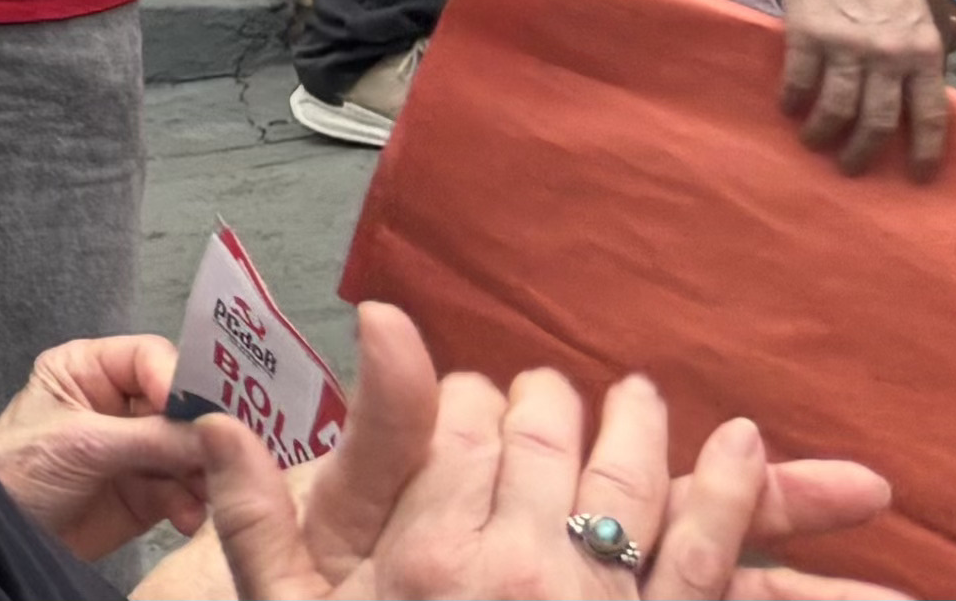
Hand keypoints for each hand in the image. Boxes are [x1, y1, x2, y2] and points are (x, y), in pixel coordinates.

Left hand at [0, 333, 218, 559]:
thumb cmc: (18, 469)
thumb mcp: (80, 443)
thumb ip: (150, 437)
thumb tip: (218, 435)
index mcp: (89, 369)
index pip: (151, 358)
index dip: (180, 382)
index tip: (205, 415)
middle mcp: (118, 403)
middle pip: (181, 407)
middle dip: (204, 435)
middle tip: (228, 459)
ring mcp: (136, 450)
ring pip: (192, 451)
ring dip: (204, 474)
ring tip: (209, 496)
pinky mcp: (146, 494)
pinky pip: (186, 491)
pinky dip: (194, 504)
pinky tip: (188, 519)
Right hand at [207, 305, 895, 599]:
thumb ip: (255, 526)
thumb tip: (214, 424)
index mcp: (425, 557)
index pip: (458, 429)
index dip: (467, 394)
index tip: (471, 392)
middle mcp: (515, 566)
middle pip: (543, 440)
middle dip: (547, 399)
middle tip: (548, 389)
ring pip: (629, 479)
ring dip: (641, 425)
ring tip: (642, 398)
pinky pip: (705, 552)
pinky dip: (727, 490)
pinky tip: (740, 445)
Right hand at [769, 0, 950, 174]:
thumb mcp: (919, 15)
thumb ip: (920, 55)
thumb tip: (915, 98)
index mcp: (923, 51)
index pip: (928, 115)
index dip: (925, 152)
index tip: (918, 176)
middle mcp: (888, 55)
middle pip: (877, 121)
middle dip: (864, 152)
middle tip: (851, 168)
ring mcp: (846, 46)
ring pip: (837, 108)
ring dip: (824, 133)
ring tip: (815, 144)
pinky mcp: (806, 34)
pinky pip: (799, 81)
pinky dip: (794, 101)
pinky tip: (789, 110)